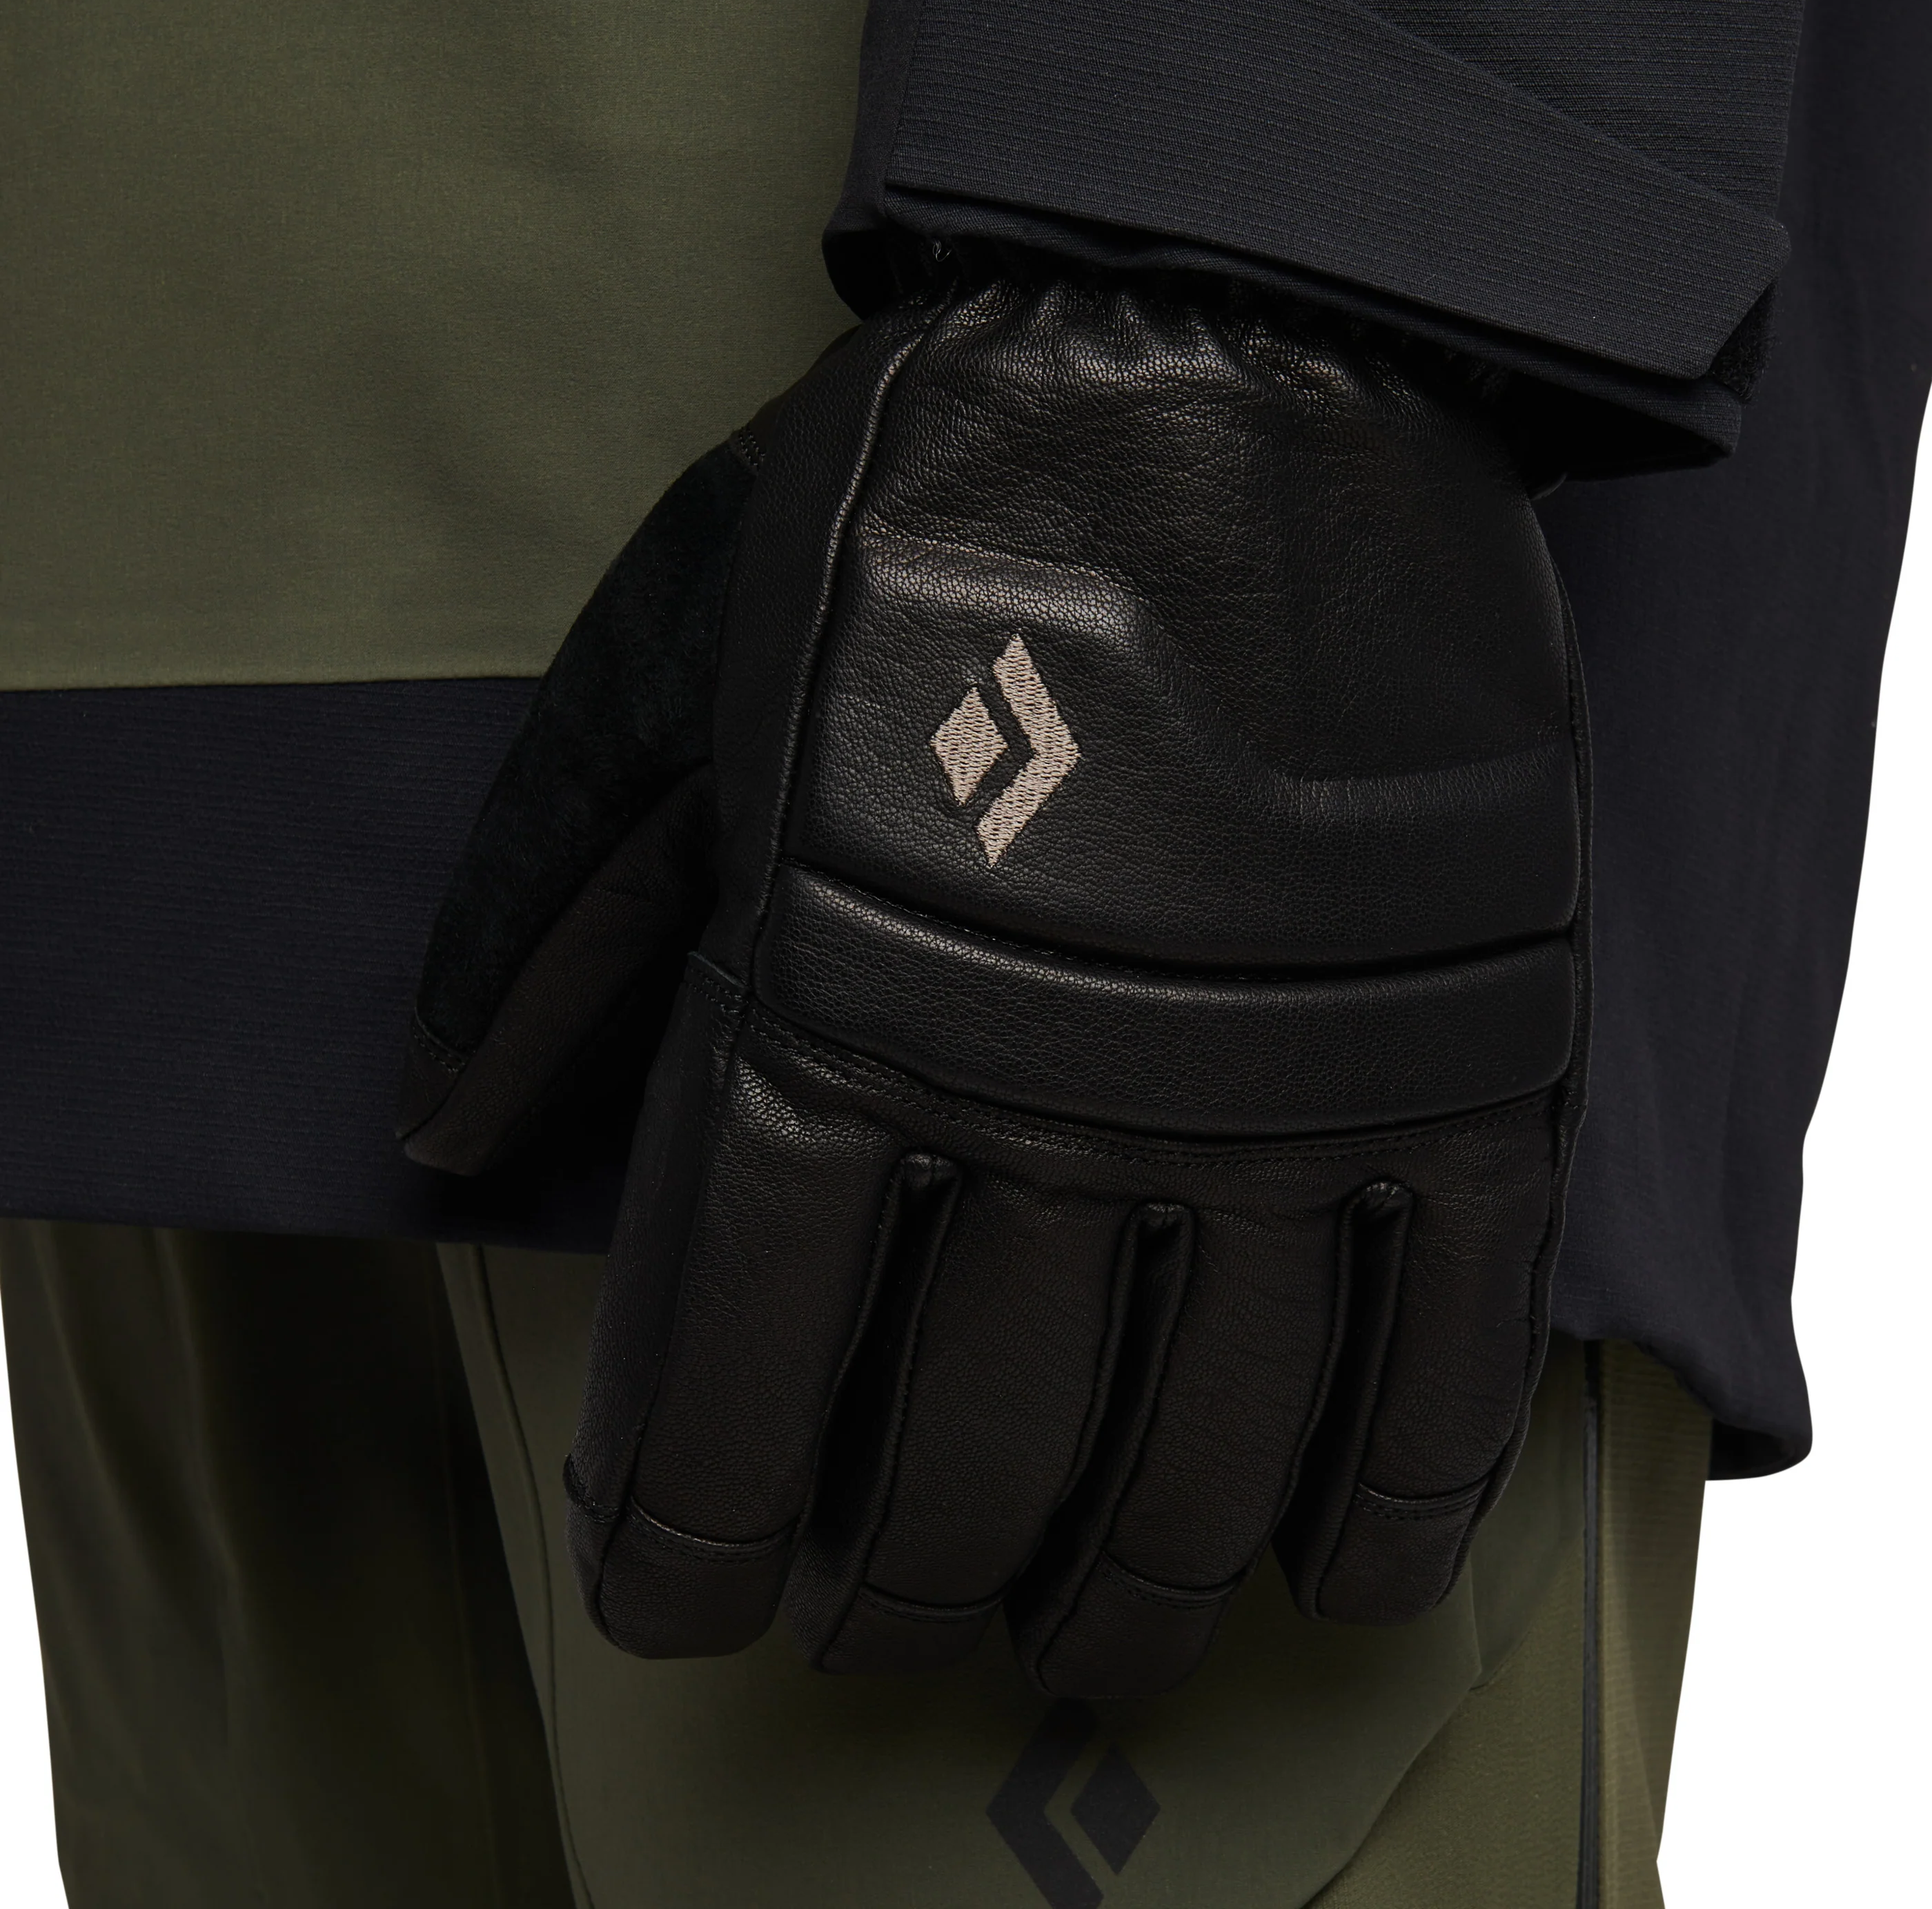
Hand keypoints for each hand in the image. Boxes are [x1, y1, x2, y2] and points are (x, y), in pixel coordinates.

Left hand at [401, 267, 1586, 1699]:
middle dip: (911, 1580)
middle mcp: (1065, 1087)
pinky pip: (1445, 1347)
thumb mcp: (672, 666)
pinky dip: (1394, 1496)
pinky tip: (1332, 1575)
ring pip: (1207, 1449)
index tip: (686, 1609)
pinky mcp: (1467, 1054)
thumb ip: (545, 913)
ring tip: (1078, 1642)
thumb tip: (436, 1128)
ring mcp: (1287, 1086)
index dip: (699, 1531)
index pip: (744, 1368)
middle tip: (882, 1616)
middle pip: (977, 1450)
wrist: (1237, 345)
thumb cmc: (928, 501)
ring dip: (1129, 1589)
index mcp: (842, 1000)